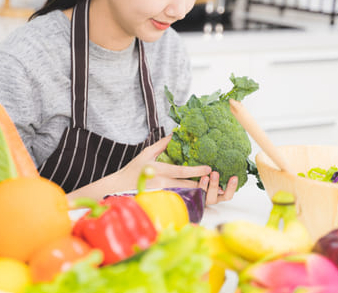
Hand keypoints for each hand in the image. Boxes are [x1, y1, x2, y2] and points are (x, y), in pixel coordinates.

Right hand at [119, 135, 236, 204]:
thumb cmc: (133, 170)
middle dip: (204, 184)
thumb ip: (161, 144)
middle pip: (188, 186)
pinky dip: (192, 200)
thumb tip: (174, 134)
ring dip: (200, 193)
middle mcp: (163, 185)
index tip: (209, 168)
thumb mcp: (146, 153)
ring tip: (212, 188)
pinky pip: (181, 202)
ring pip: (186, 196)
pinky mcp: (163, 202)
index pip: (182, 172)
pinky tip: (201, 197)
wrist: (120, 188)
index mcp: (160, 170)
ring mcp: (164, 195)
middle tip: (217, 179)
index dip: (197, 170)